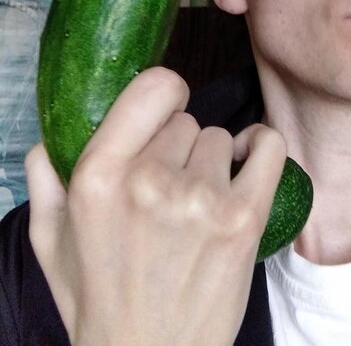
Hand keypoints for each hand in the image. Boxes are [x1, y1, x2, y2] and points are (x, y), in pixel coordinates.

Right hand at [26, 66, 285, 345]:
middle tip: (168, 193)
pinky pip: (269, 146)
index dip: (162, 100)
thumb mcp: (50, 240)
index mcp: (97, 175)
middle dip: (178, 149)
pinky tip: (248, 161)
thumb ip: (45, 178)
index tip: (163, 119)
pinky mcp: (244, 219)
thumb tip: (50, 137)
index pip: (153, 87)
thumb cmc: (99, 299)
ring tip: (196, 205)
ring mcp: (199, 200)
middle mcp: (147, 181)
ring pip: (220, 139)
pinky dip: (262, 146)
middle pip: (185, 122)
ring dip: (212, 164)